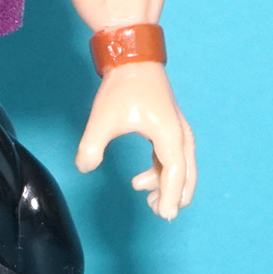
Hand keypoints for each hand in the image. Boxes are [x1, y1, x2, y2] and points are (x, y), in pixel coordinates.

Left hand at [75, 62, 196, 220]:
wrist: (133, 57)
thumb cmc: (121, 87)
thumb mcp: (102, 119)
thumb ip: (91, 147)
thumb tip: (85, 168)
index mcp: (170, 135)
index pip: (175, 174)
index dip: (171, 198)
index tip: (165, 216)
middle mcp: (180, 134)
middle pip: (187, 174)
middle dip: (175, 196)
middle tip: (158, 213)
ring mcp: (178, 129)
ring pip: (182, 167)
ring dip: (167, 185)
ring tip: (144, 196)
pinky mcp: (170, 126)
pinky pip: (173, 157)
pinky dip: (162, 172)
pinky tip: (142, 180)